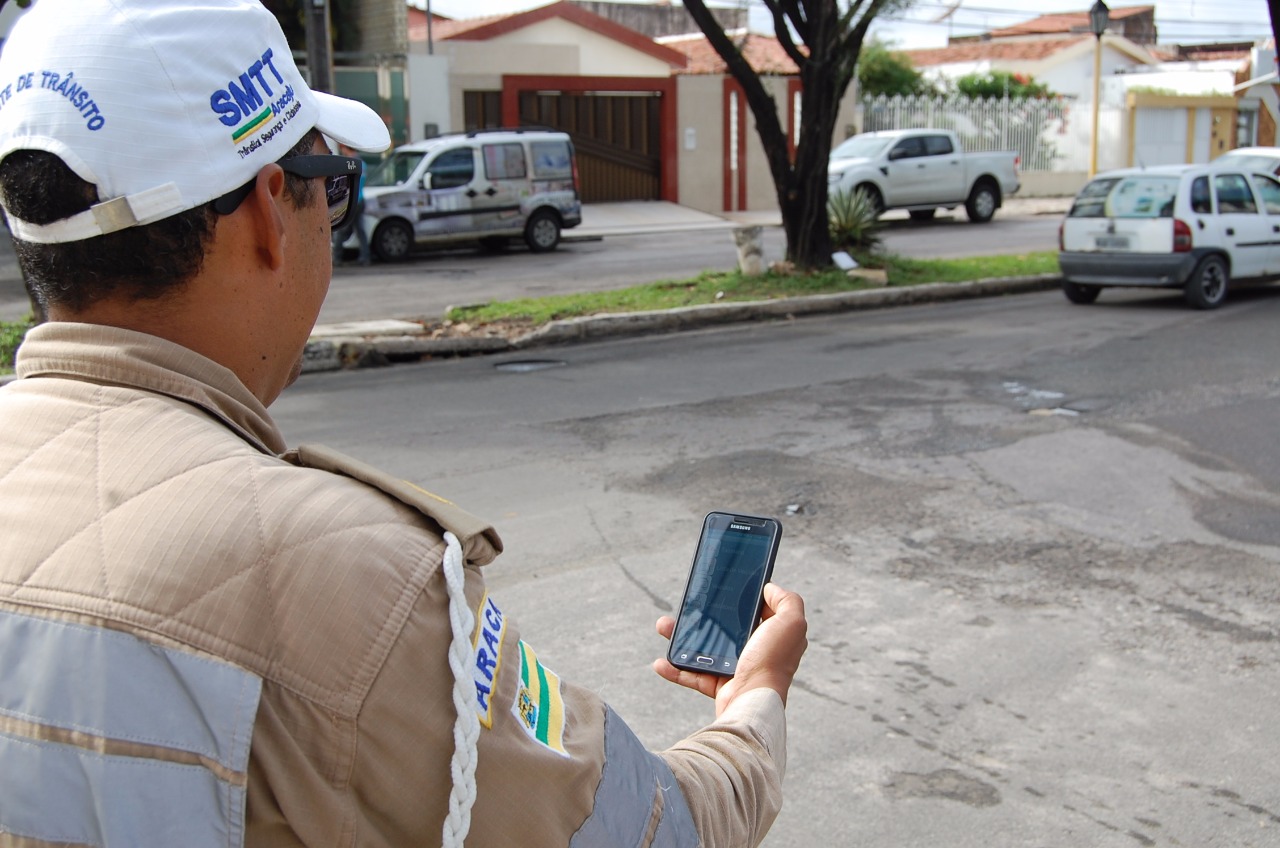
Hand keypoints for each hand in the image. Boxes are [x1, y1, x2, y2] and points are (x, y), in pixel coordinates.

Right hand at [653, 582, 807, 716]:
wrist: (751, 702)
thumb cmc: (771, 662)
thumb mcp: (791, 623)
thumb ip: (788, 601)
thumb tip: (770, 589)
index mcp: (772, 636)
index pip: (758, 612)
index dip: (742, 600)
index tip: (723, 589)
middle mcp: (757, 652)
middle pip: (725, 628)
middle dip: (703, 617)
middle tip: (687, 606)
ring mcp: (738, 669)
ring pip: (705, 648)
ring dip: (682, 638)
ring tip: (665, 626)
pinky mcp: (720, 686)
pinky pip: (694, 675)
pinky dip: (676, 669)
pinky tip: (662, 662)